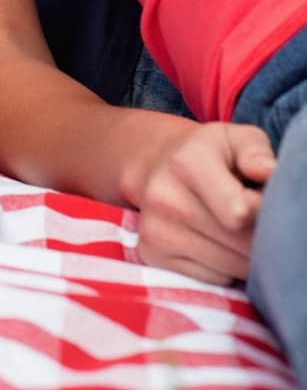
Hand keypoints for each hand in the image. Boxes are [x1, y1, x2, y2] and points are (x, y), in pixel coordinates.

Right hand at [132, 121, 275, 284]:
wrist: (157, 166)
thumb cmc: (210, 155)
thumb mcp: (235, 139)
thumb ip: (256, 151)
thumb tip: (267, 172)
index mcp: (187, 162)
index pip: (240, 212)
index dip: (263, 211)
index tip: (258, 197)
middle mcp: (164, 197)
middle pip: (240, 244)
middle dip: (258, 236)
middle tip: (251, 216)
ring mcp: (155, 230)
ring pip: (231, 267)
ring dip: (243, 255)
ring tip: (231, 228)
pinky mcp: (152, 255)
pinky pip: (214, 280)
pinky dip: (224, 268)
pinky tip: (213, 242)